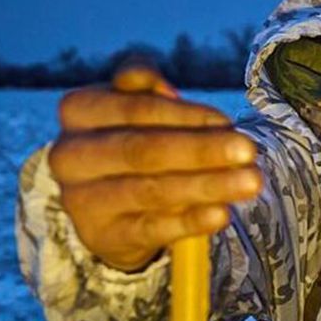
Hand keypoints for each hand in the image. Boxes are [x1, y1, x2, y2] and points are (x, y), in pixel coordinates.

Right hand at [49, 63, 260, 271]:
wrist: (106, 208)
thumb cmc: (131, 140)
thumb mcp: (132, 108)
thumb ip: (145, 90)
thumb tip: (163, 84)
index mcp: (78, 110)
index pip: (135, 108)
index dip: (185, 115)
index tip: (227, 122)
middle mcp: (70, 154)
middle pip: (141, 149)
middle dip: (200, 149)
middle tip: (248, 150)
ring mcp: (82, 198)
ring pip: (150, 190)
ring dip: (206, 185)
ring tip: (250, 182)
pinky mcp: (103, 235)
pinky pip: (152, 228)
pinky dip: (190, 221)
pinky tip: (222, 214)